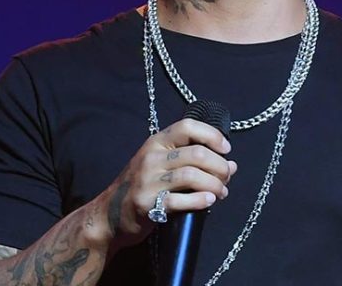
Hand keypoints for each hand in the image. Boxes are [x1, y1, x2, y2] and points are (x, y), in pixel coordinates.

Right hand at [93, 118, 237, 250]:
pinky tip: (209, 201)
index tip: (226, 149)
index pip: (188, 126)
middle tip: (226, 178)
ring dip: (214, 184)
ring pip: (192, 175)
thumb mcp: (161, 165)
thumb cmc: (141, 186)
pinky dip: (200, 200)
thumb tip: (232, 165)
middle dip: (220, 166)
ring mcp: (148, 180)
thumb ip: (193, 161)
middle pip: (197, 154)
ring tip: (221, 192)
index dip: (212, 135)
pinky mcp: (147, 203)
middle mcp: (152, 157)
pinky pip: (180, 199)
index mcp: (156, 142)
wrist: (109, 214)